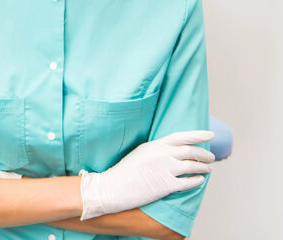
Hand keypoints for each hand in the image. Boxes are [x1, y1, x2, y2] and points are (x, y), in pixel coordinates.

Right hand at [80, 130, 214, 219]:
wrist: (112, 188)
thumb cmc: (123, 172)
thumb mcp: (140, 154)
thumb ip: (157, 151)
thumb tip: (174, 152)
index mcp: (154, 145)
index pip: (181, 136)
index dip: (198, 135)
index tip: (210, 134)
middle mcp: (161, 155)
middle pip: (190, 151)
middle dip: (204, 154)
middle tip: (210, 157)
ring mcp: (164, 170)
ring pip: (192, 166)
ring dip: (204, 167)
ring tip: (208, 169)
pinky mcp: (165, 185)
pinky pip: (187, 182)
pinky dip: (197, 180)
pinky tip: (200, 180)